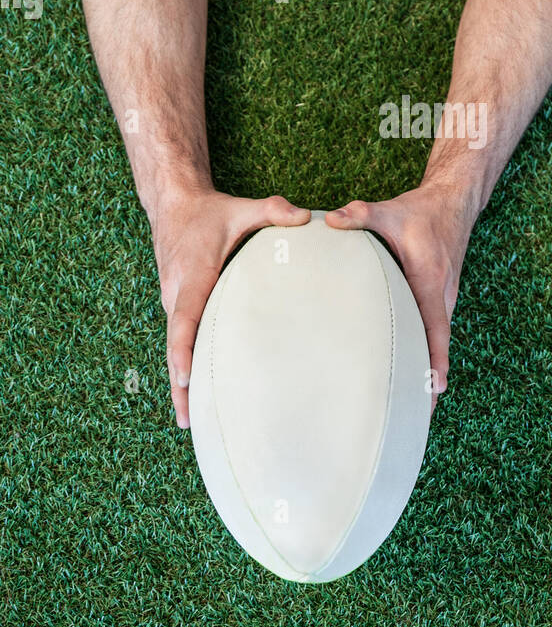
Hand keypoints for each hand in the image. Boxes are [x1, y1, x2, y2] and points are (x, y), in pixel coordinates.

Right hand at [150, 189, 309, 427]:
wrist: (174, 205)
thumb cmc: (209, 212)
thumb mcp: (241, 208)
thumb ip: (272, 210)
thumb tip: (306, 217)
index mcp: (192, 276)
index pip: (184, 319)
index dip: (183, 350)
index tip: (186, 379)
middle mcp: (176, 293)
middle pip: (175, 346)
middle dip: (179, 384)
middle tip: (190, 421)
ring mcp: (172, 301)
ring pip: (175, 347)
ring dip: (180, 382)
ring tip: (192, 421)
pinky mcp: (176, 304)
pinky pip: (179, 339)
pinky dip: (183, 366)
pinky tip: (194, 392)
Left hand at [324, 186, 471, 410]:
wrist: (453, 202)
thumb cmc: (421, 212)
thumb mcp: (390, 211)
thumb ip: (360, 216)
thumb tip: (331, 222)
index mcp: (431, 279)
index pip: (436, 326)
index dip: (435, 358)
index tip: (435, 389)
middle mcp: (443, 293)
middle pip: (437, 343)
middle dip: (429, 378)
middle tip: (416, 415)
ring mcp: (445, 296)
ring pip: (437, 339)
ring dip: (427, 367)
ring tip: (412, 404)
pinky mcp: (440, 296)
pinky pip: (434, 329)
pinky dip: (426, 351)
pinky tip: (410, 369)